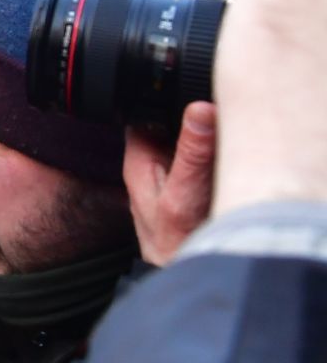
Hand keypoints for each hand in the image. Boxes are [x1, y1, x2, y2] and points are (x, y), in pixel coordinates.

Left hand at [123, 104, 216, 265]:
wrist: (187, 272)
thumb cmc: (175, 242)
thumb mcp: (184, 193)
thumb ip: (192, 153)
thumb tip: (199, 110)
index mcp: (138, 159)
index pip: (143, 113)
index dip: (162, 98)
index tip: (190, 89)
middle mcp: (151, 163)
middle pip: (170, 124)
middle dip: (192, 118)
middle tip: (215, 118)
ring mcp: (171, 174)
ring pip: (188, 142)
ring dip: (206, 140)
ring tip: (219, 147)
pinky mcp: (190, 185)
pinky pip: (202, 161)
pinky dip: (214, 158)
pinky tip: (224, 164)